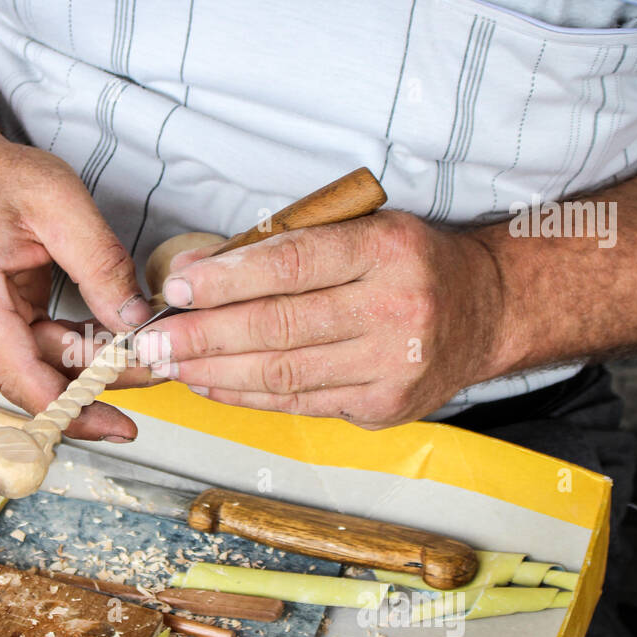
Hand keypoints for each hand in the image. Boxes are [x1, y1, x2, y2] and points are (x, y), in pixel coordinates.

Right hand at [0, 126, 154, 439]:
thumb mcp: (58, 200)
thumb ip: (100, 263)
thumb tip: (134, 323)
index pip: (16, 373)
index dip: (68, 408)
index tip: (114, 426)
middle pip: (37, 375)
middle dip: (100, 379)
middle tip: (158, 371)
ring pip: (41, 369)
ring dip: (92, 367)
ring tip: (145, 359)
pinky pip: (37, 356)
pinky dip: (76, 352)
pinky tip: (114, 348)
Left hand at [132, 211, 506, 428]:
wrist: (487, 311)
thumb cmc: (409, 264)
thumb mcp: (361, 229)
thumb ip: (284, 246)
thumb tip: (196, 272)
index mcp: (387, 250)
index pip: (293, 264)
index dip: (228, 279)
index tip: (177, 288)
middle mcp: (395, 309)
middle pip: (279, 327)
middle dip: (202, 336)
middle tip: (150, 340)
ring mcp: (392, 365)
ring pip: (284, 373)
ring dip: (214, 371)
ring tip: (168, 364)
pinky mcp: (385, 407)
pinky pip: (300, 402)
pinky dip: (246, 395)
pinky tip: (210, 384)